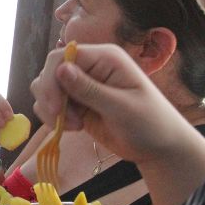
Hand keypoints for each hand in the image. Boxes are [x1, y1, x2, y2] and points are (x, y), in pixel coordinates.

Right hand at [30, 43, 192, 166]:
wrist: (159, 148)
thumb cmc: (150, 124)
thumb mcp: (121, 107)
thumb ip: (89, 89)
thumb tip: (60, 69)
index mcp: (104, 58)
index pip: (62, 56)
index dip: (52, 80)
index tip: (56, 108)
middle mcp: (90, 66)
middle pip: (50, 71)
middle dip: (50, 97)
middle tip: (62, 121)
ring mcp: (81, 84)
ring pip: (46, 87)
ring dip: (52, 109)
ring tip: (75, 126)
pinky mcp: (76, 102)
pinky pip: (50, 103)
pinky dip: (53, 117)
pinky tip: (74, 128)